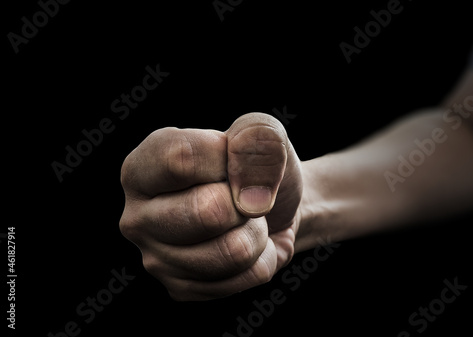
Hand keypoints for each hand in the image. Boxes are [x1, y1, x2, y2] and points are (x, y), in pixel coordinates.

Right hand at [119, 113, 302, 300]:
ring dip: (257, 232)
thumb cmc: (254, 165)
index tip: (237, 163)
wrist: (270, 205)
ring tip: (245, 220)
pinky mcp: (181, 288)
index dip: (228, 161)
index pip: (182, 160)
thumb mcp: (261, 132)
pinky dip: (262, 258)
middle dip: (246, 203)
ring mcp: (155, 257)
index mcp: (142, 166)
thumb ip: (257, 141)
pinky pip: (245, 277)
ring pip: (232, 251)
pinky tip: (245, 243)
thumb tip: (249, 193)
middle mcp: (137, 214)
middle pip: (207, 212)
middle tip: (244, 197)